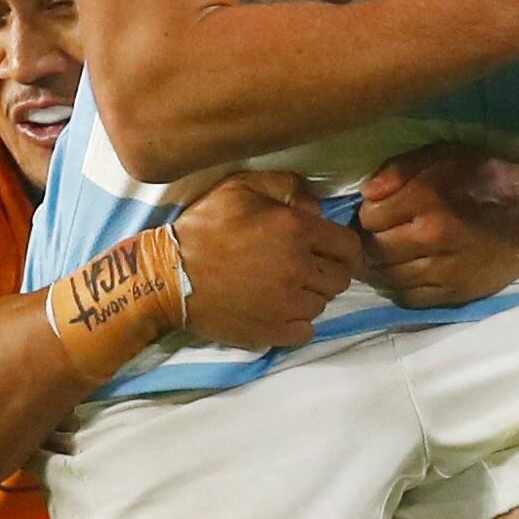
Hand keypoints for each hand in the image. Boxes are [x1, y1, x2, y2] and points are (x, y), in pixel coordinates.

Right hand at [167, 172, 358, 350]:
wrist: (169, 275)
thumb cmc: (204, 226)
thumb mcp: (241, 187)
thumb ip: (286, 187)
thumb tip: (317, 208)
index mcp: (297, 231)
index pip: (349, 246)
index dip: (342, 247)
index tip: (328, 249)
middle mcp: (299, 269)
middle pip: (341, 278)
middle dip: (328, 271)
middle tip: (305, 267)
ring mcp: (287, 305)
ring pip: (323, 304)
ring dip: (311, 296)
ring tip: (286, 287)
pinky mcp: (272, 332)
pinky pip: (306, 331)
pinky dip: (297, 322)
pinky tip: (279, 309)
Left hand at [355, 147, 518, 308]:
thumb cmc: (493, 179)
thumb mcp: (448, 156)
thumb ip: (401, 169)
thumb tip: (366, 193)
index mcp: (429, 196)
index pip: (369, 216)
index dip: (370, 212)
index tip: (381, 209)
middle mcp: (433, 235)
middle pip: (375, 249)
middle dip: (373, 240)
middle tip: (384, 232)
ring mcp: (445, 269)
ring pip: (388, 276)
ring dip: (384, 265)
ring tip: (394, 252)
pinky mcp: (456, 293)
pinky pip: (409, 298)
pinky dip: (401, 286)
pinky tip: (410, 270)